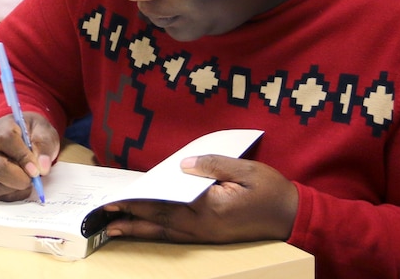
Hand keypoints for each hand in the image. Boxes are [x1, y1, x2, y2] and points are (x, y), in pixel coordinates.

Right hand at [0, 112, 59, 200]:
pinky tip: (20, 188)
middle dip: (17, 179)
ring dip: (13, 189)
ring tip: (27, 182)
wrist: (19, 135)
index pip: (5, 140)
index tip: (36, 170)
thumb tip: (42, 168)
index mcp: (0, 127)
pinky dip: (9, 195)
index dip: (22, 157)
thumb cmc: (32, 132)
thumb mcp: (44, 131)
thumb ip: (45, 145)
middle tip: (33, 181)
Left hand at [104, 155, 297, 243]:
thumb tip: (183, 163)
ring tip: (116, 229)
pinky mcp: (212, 236)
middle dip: (131, 218)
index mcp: (211, 208)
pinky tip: (147, 230)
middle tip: (105, 217)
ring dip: (140, 230)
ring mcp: (208, 234)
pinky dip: (159, 233)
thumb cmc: (271, 191)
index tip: (117, 201)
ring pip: (167, 233)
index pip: (166, 204)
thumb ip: (213, 164)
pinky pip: (179, 236)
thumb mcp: (245, 170)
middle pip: (161, 222)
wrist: (294, 216)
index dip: (140, 202)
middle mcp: (205, 226)